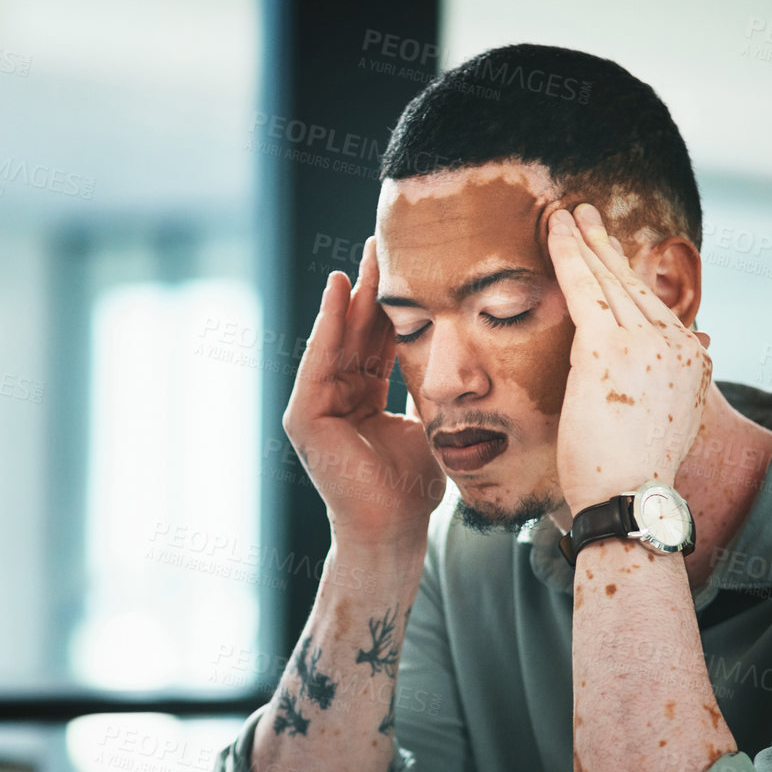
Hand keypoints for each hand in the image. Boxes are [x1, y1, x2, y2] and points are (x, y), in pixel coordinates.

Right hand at [282, 237, 445, 549]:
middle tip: (384, 242)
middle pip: (357, 333)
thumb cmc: (415, 487)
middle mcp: (339, 397)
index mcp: (366, 398)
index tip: (412, 264)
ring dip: (350, 296)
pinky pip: (317, 362)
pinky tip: (338, 291)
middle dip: (372, 289)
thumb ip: (431, 387)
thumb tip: (467, 354)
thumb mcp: (430, 422)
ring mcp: (317, 407)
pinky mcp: (304, 418)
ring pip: (337, 340)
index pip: (380, 340)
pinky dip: (326, 326)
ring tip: (363, 256)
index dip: (395, 304)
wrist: (393, 529)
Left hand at [545, 203, 711, 514]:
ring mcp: (645, 343)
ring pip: (609, 280)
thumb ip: (674, 384)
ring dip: (585, 241)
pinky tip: (555, 229)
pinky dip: (569, 253)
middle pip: (634, 285)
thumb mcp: (668, 423)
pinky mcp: (608, 347)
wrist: (630, 497)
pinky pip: (585, 288)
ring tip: (566, 215)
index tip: (613, 255)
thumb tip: (698, 355)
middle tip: (587, 215)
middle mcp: (676, 344)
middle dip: (607, 247)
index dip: (628, 277)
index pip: (654, 308)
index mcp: (692, 361)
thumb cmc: (635, 476)